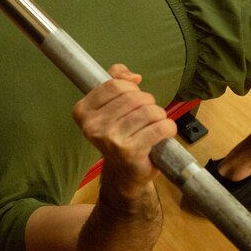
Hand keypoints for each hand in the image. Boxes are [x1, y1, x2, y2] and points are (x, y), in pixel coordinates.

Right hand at [72, 64, 176, 190]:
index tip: (133, 98)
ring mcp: (111, 139)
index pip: (114, 85)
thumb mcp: (110, 106)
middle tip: (147, 114)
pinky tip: (165, 132)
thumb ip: (116, 81)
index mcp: (83, 111)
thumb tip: (134, 77)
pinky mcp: (130, 151)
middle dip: (147, 102)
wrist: (123, 173)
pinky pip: (159, 127)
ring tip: (156, 124)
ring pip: (148, 110)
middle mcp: (93, 126)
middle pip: (133, 97)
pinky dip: (168, 127)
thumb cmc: (118, 136)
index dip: (130, 88)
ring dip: (159, 115)